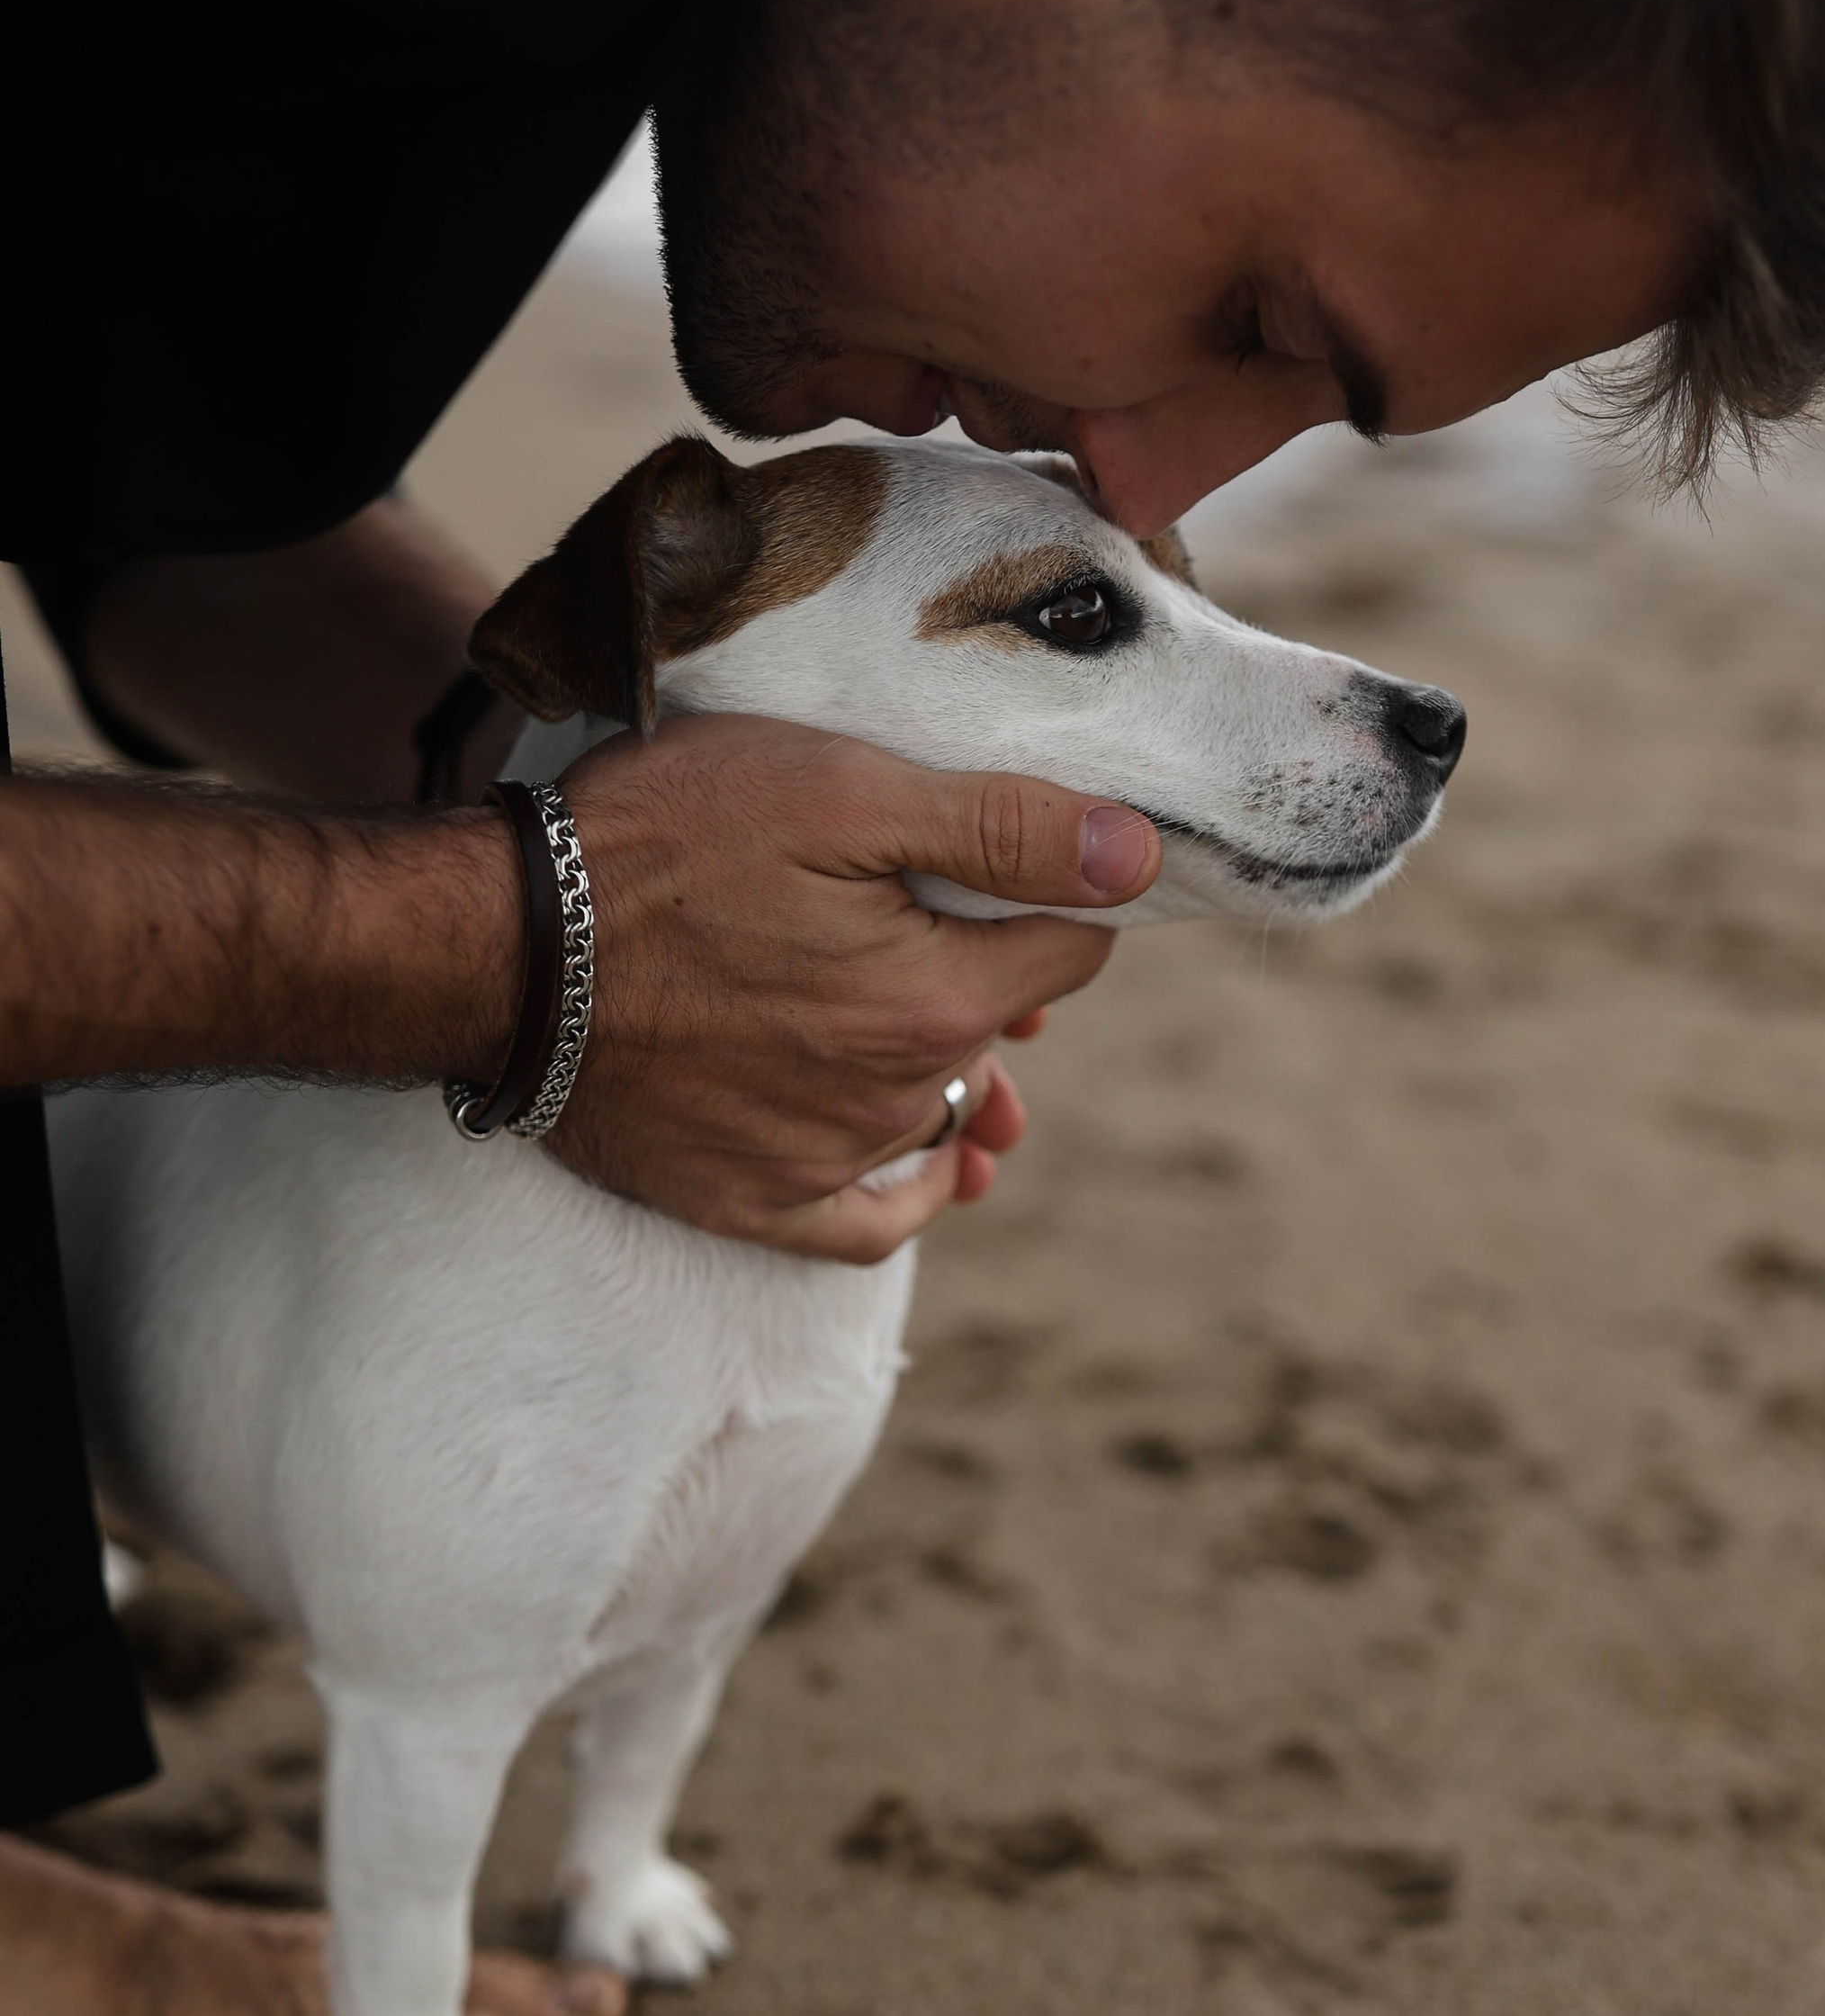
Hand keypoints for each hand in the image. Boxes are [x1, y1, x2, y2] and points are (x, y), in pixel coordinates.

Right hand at [544, 715, 1157, 1257]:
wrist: (493, 951)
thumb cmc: (658, 846)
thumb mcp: (837, 792)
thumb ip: (1001, 829)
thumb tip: (1140, 857)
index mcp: (935, 1002)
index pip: (1071, 951)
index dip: (1054, 892)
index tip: (1007, 856)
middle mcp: (895, 1102)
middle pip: (997, 1031)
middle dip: (987, 971)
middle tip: (923, 906)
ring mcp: (820, 1162)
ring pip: (936, 1111)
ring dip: (942, 1063)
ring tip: (914, 1007)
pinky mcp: (747, 1201)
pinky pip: (866, 1223)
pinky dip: (905, 1187)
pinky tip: (926, 1160)